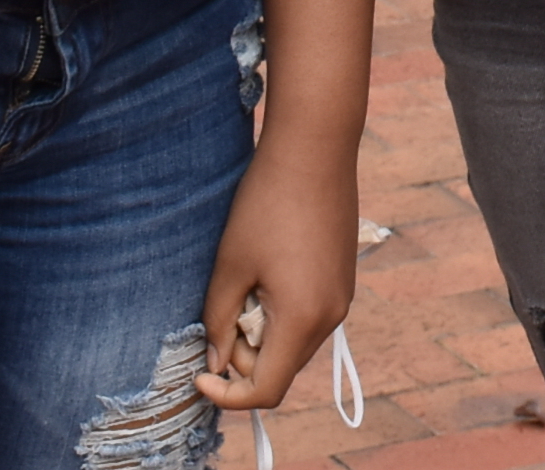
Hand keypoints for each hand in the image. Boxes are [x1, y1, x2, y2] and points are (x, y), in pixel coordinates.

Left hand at [199, 141, 362, 410]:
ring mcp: (342, 298)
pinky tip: (268, 272)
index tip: (200, 375)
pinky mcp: (343, 279)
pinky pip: (309, 317)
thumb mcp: (230, 266)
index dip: (228, 395)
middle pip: (281, 368)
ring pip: (294, 343)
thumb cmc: (266, 205)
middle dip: (245, 356)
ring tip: (246, 285)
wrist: (315, 149)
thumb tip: (216, 360)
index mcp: (302, 320)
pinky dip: (282, 313)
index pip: (266, 391)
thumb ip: (218, 321)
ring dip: (263, 333)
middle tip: (223, 311)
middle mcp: (331, 317)